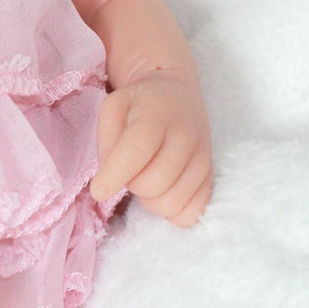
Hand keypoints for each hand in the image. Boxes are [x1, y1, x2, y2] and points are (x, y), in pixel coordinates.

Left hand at [89, 69, 212, 226]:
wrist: (177, 94)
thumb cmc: (139, 104)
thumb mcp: (113, 107)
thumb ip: (107, 139)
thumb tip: (110, 175)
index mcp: (156, 115)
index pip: (137, 150)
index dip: (115, 175)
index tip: (98, 191)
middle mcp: (185, 137)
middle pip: (153, 184)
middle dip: (132, 184)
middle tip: (129, 170)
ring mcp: (202, 159)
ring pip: (171, 204)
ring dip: (150, 200)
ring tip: (146, 178)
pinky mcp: (210, 177)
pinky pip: (192, 213)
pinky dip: (172, 211)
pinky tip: (163, 192)